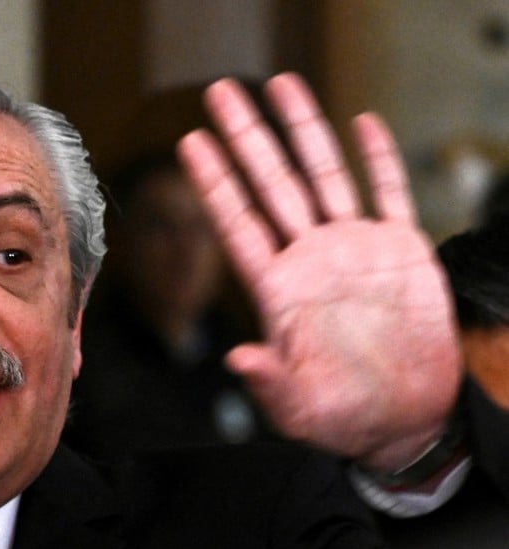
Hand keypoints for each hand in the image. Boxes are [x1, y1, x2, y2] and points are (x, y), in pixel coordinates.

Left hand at [176, 73, 461, 470]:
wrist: (406, 416)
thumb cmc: (345, 417)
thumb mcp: (300, 407)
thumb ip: (269, 381)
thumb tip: (237, 358)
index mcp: (279, 291)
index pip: (237, 225)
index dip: (214, 183)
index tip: (191, 143)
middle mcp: (310, 260)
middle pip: (272, 185)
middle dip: (246, 138)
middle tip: (220, 92)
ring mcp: (354, 250)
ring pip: (324, 176)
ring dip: (304, 130)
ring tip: (281, 84)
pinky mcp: (399, 251)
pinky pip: (389, 194)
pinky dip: (378, 159)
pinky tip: (362, 122)